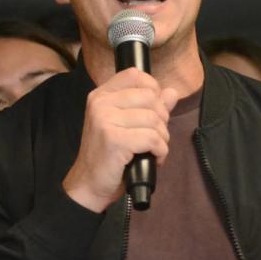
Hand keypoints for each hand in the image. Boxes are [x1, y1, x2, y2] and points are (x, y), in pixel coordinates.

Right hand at [63, 68, 178, 212]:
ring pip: (154, 119)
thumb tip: (172, 92)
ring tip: (153, 149)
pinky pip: (152, 138)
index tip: (154, 110)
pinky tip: (153, 158)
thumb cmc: (108, 155)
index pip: (134, 75)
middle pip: (150, 97)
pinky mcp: (114, 140)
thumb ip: (150, 106)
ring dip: (162, 138)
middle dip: (162, 119)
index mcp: (101, 95)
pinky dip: (160, 151)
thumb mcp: (126, 125)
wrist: (88, 184)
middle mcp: (101, 103)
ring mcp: (105, 120)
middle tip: (155, 136)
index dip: (152, 89)